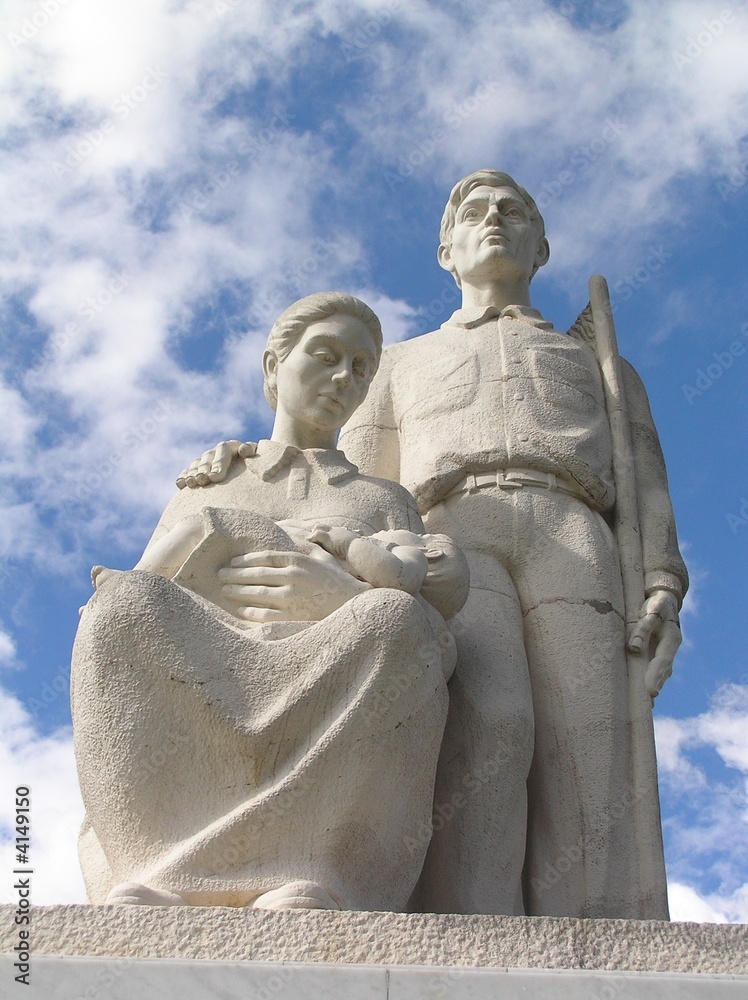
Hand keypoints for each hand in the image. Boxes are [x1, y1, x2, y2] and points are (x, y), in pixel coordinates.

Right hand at [176, 440, 256, 488]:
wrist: (252, 468)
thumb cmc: (258, 466)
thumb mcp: (261, 458)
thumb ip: (253, 453)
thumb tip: (244, 450)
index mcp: (233, 446)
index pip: (224, 450)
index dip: (219, 463)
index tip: (216, 478)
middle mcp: (218, 450)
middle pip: (208, 457)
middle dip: (204, 469)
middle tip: (202, 481)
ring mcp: (208, 459)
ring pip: (197, 463)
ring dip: (193, 473)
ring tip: (191, 483)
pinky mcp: (200, 468)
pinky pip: (189, 470)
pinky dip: (184, 476)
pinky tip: (181, 484)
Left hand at [218, 550, 370, 622]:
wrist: (352, 602)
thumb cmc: (336, 578)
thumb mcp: (321, 556)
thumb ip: (304, 544)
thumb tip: (288, 531)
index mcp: (298, 559)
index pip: (264, 557)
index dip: (245, 559)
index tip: (233, 561)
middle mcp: (292, 576)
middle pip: (256, 574)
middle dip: (235, 575)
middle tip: (220, 575)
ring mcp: (292, 597)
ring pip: (257, 593)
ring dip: (238, 591)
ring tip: (225, 590)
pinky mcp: (293, 615)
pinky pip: (266, 614)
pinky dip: (251, 612)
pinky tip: (240, 610)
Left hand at [628, 589, 681, 698]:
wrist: (663, 600)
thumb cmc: (656, 603)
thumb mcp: (652, 610)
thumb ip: (643, 627)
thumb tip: (633, 649)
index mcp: (672, 639)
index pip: (663, 661)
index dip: (656, 677)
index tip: (650, 692)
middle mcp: (670, 650)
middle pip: (663, 673)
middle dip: (654, 688)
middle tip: (647, 706)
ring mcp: (665, 653)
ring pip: (659, 674)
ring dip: (651, 687)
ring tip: (643, 707)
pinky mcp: (656, 654)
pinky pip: (653, 670)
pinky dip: (647, 681)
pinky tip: (640, 696)